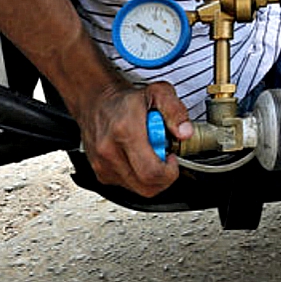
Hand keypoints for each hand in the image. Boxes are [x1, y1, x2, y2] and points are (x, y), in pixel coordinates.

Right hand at [74, 78, 192, 197]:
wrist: (95, 101)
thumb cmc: (126, 99)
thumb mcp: (158, 92)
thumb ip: (175, 111)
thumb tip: (185, 133)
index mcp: (125, 132)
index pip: (152, 172)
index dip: (170, 171)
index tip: (172, 157)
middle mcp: (110, 152)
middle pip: (147, 187)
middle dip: (164, 177)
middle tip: (165, 158)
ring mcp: (103, 165)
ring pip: (138, 189)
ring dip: (152, 177)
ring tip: (151, 155)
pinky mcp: (101, 174)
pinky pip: (128, 186)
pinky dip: (139, 177)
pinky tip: (139, 158)